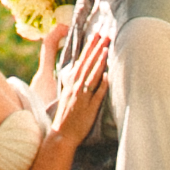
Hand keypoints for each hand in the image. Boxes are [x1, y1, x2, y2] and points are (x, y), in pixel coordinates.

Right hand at [51, 28, 114, 148]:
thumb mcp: (68, 94)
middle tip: (104, 35)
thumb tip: (83, 69)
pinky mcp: (89, 108)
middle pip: (87, 65)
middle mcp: (76, 88)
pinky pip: (96, 95)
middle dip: (96, 49)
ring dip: (98, 63)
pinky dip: (101, 85)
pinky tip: (108, 75)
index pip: (82, 61)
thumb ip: (76, 82)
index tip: (96, 35)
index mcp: (72, 83)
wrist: (61, 134)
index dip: (89, 48)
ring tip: (105, 49)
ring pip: (91, 76)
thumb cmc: (66, 116)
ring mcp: (82, 97)